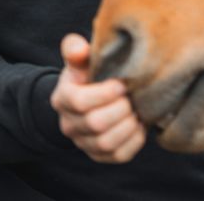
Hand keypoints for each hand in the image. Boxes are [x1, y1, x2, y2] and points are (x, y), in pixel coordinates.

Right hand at [49, 33, 145, 162]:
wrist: (93, 96)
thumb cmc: (90, 73)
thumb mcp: (81, 59)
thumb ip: (76, 49)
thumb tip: (79, 47)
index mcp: (63, 99)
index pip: (79, 102)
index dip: (104, 93)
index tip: (122, 84)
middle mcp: (69, 125)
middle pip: (95, 123)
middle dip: (120, 109)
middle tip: (133, 96)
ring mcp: (84, 143)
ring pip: (106, 143)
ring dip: (128, 125)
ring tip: (138, 109)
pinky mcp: (101, 155)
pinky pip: (119, 155)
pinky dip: (134, 140)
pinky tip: (140, 124)